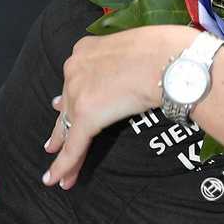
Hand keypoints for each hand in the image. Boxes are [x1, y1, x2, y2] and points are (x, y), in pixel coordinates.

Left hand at [43, 25, 197, 189]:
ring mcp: (78, 92)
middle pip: (67, 104)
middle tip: (55, 140)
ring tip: (57, 167)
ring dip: (64, 148)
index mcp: (87, 49)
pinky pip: (74, 146)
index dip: (73, 96)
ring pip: (68, 127)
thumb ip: (130, 57)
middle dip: (63, 123)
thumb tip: (144, 67)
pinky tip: (56, 179)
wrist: (169, 59)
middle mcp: (76, 69)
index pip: (79, 79)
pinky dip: (63, 165)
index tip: (63, 105)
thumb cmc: (166, 50)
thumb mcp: (139, 44)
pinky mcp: (86, 116)